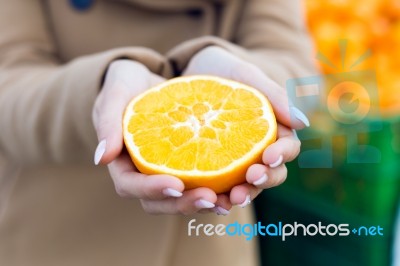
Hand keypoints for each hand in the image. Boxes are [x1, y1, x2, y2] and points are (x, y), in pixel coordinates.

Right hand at [92, 60, 225, 214]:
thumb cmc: (125, 84)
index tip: (176, 184)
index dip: (152, 189)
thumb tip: (101, 159)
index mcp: (122, 162)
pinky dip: (217, 188)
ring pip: (182, 199)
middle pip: (159, 201)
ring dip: (205, 203)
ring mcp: (165, 172)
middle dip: (184, 204)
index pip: (131, 185)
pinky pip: (200, 182)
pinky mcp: (186, 164)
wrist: (146, 80)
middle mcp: (143, 173)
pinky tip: (239, 184)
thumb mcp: (114, 95)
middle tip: (210, 197)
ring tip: (229, 199)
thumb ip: (107, 123)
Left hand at [183, 46, 307, 208]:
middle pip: (271, 172)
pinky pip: (220, 187)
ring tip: (230, 199)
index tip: (269, 156)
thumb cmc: (221, 70)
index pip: (287, 148)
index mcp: (271, 129)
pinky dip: (218, 197)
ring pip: (247, 186)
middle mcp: (256, 148)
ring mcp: (234, 160)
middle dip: (264, 179)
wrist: (187, 73)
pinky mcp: (211, 167)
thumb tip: (304, 124)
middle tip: (250, 178)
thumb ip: (273, 95)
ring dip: (244, 195)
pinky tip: (211, 201)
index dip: (282, 155)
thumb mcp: (245, 75)